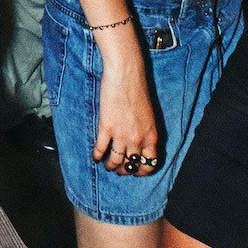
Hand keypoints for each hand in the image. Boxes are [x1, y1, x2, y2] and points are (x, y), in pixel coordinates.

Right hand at [94, 60, 161, 176]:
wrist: (126, 75)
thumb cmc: (138, 90)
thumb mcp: (149, 115)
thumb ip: (145, 131)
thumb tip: (139, 143)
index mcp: (151, 136)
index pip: (151, 164)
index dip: (143, 171)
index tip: (136, 171)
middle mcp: (138, 139)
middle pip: (131, 165)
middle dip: (124, 171)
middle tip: (119, 170)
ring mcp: (121, 135)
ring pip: (115, 161)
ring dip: (110, 166)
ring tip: (107, 165)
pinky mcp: (106, 128)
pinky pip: (101, 149)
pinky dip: (97, 156)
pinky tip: (95, 157)